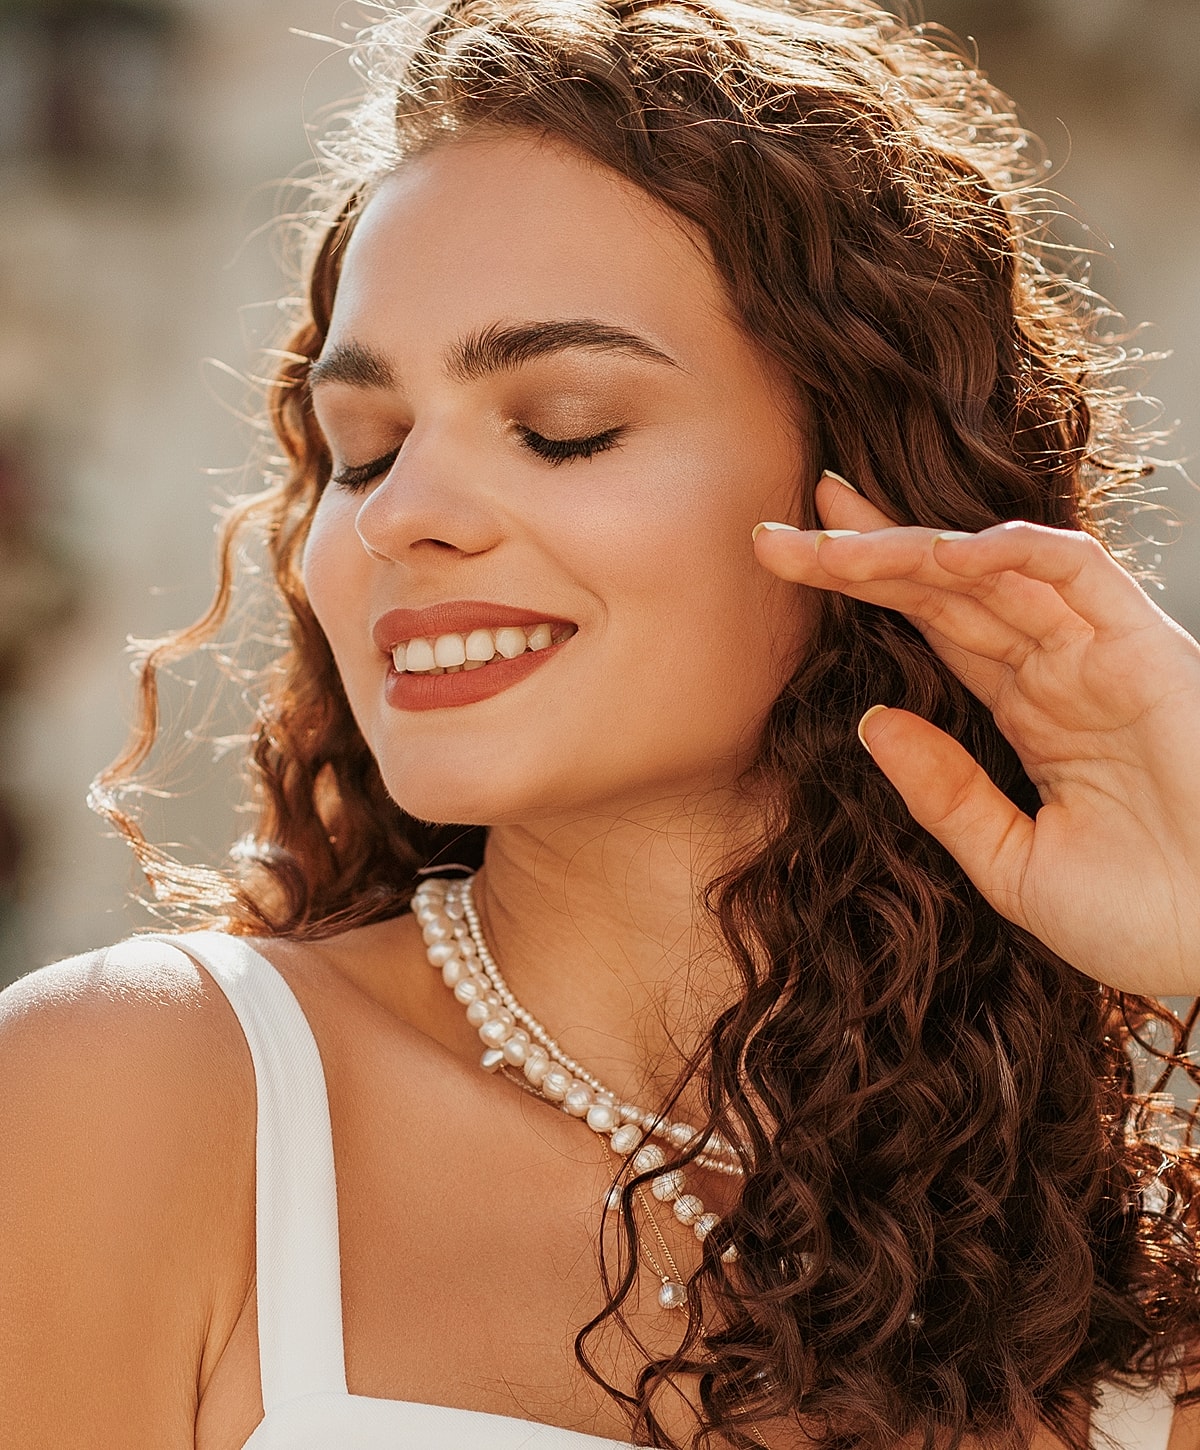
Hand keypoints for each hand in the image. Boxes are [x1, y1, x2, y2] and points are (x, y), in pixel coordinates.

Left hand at [753, 471, 1199, 997]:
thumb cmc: (1145, 919)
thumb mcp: (1014, 865)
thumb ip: (947, 795)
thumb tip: (871, 721)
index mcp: (1029, 716)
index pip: (931, 630)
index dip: (863, 590)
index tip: (789, 562)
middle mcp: (1058, 672)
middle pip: (943, 589)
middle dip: (859, 552)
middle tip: (772, 531)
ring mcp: (1098, 655)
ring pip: (989, 572)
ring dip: (905, 547)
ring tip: (822, 530)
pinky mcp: (1144, 649)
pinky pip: (1073, 574)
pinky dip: (1008, 552)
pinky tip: (937, 553)